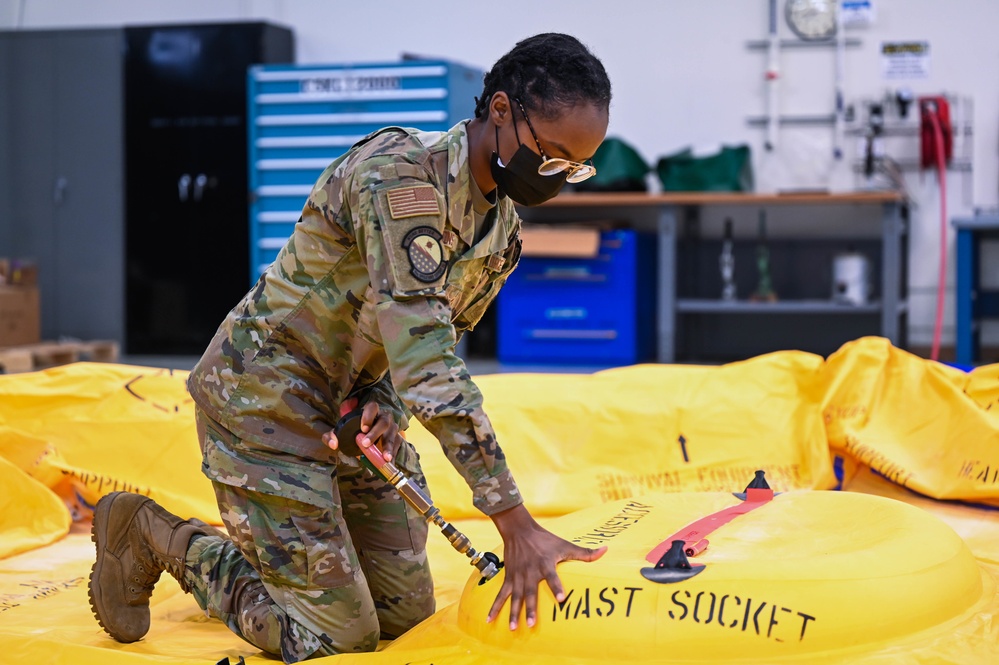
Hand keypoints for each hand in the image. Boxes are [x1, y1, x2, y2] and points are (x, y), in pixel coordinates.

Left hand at [322, 397, 404, 461]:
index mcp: (370, 411)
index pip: (372, 407)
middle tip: (365, 444)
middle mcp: (383, 417)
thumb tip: (333, 444)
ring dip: (388, 446)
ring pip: (392, 434)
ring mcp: (392, 428)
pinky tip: (390, 463)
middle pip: (383, 422)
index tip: (362, 428)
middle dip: (375, 433)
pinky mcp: (397, 438)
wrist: (367, 436)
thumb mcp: (341, 431)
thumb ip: (332, 435)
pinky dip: (394, 455)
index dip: (368, 416)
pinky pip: (397, 446)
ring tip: (385, 458)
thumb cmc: (354, 431)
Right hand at [486, 503, 605, 629]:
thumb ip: (584, 552)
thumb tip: (605, 551)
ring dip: (514, 612)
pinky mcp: (509, 577)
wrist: (519, 530)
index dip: (557, 587)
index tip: (561, 598)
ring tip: (513, 628)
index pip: (552, 576)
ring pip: (516, 597)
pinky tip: (489, 620)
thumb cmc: (545, 539)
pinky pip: (501, 594)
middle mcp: (531, 571)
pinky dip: (495, 607)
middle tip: (531, 623)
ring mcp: (518, 576)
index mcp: (545, 563)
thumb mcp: (564, 545)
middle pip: (531, 592)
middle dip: (530, 608)